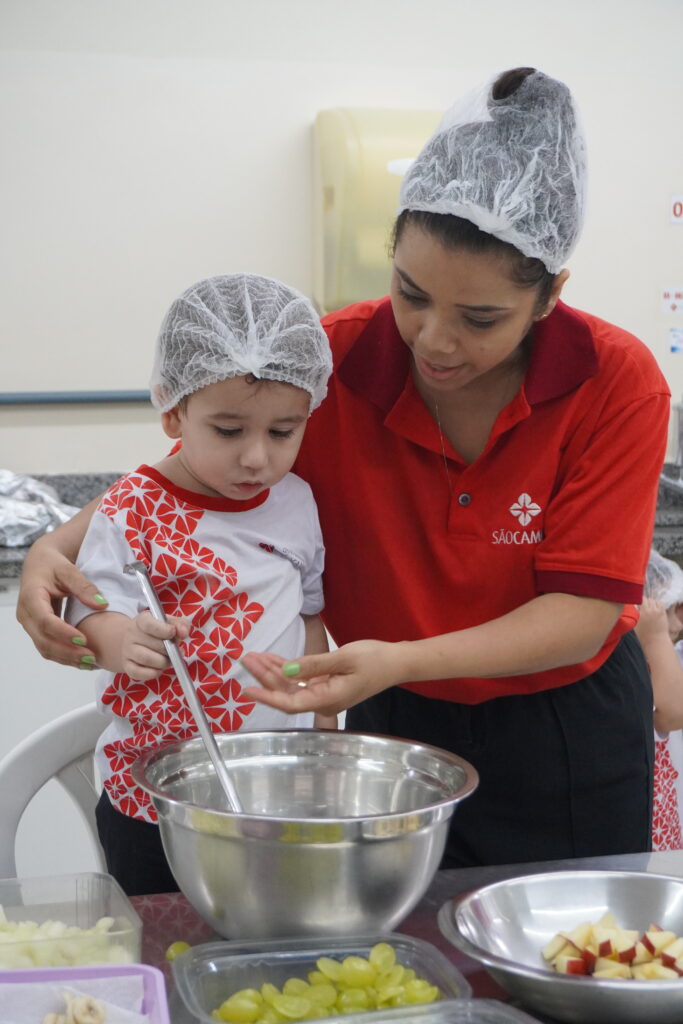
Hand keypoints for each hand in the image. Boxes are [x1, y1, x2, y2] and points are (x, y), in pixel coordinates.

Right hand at [16, 541, 106, 667]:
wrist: (40, 564)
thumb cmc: (52, 564)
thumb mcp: (68, 570)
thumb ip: (84, 586)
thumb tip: (102, 604)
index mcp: (31, 597)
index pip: (44, 621)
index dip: (63, 633)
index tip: (83, 639)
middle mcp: (26, 615)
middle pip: (43, 640)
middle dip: (67, 652)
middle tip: (91, 657)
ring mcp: (30, 625)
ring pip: (45, 648)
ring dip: (67, 659)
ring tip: (91, 663)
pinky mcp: (37, 630)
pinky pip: (48, 647)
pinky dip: (65, 656)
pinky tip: (83, 661)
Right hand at [119, 612, 189, 680]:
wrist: (134, 640)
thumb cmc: (157, 631)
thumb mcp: (169, 622)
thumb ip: (180, 625)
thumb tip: (183, 632)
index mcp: (143, 620)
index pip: (149, 624)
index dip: (163, 630)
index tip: (173, 633)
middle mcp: (132, 634)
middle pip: (151, 643)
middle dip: (169, 650)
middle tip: (177, 651)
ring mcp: (128, 650)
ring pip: (145, 658)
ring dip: (163, 662)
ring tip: (170, 660)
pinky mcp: (127, 665)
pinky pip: (137, 673)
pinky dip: (152, 673)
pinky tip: (159, 669)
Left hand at [241, 639, 407, 716]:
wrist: (396, 662)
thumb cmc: (375, 659)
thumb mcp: (344, 658)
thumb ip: (314, 665)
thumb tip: (286, 671)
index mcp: (328, 698)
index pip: (290, 703)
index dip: (267, 697)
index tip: (247, 690)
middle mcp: (323, 700)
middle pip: (286, 694)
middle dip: (265, 677)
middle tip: (247, 659)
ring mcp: (325, 693)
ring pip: (292, 687)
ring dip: (273, 671)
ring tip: (255, 656)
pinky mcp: (327, 685)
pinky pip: (302, 680)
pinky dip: (288, 669)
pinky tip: (274, 659)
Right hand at [635, 597, 669, 646]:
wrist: (655, 640)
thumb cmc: (643, 634)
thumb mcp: (635, 623)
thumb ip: (635, 613)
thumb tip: (634, 605)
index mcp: (640, 613)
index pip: (638, 600)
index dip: (638, 600)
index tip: (637, 603)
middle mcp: (648, 610)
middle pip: (646, 599)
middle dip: (644, 601)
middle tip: (644, 606)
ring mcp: (656, 611)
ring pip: (653, 600)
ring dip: (651, 603)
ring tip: (650, 609)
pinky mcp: (662, 612)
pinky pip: (660, 603)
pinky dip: (657, 604)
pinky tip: (656, 609)